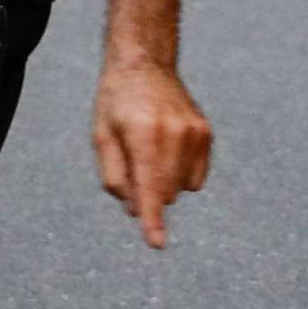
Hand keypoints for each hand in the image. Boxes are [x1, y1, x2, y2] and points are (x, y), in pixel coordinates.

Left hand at [91, 60, 211, 249]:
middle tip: (131, 162)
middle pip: (164, 192)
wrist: (144, 65)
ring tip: (149, 149)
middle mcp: (173, 133)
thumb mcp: (102, 138)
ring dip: (163, 183)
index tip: (156, 243)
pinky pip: (195, 179)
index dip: (151, 218)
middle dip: (146, 192)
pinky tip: (167, 150)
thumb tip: (135, 211)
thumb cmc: (116, 104)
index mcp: (143, 133)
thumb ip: (116, 177)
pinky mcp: (206, 134)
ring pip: (180, 189)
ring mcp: (194, 133)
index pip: (149, 186)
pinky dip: (179, 175)